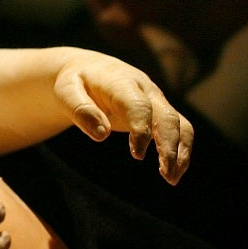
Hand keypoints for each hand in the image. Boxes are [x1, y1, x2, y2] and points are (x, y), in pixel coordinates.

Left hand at [54, 52, 192, 183]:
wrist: (89, 68)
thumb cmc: (76, 81)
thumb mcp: (66, 91)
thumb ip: (81, 110)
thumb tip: (101, 135)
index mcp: (121, 82)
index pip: (139, 105)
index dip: (142, 130)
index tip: (138, 155)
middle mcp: (144, 89)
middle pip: (166, 116)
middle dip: (169, 145)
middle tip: (165, 174)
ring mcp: (155, 99)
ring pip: (179, 123)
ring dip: (180, 151)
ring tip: (171, 179)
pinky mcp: (158, 111)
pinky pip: (179, 128)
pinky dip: (180, 150)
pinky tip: (172, 172)